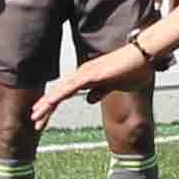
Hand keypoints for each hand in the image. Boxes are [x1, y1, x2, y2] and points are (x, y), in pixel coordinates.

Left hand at [32, 40, 154, 131]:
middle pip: (59, 94)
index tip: (43, 119)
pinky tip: (48, 104)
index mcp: (87, 78)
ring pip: (60, 91)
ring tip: (35, 117)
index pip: (65, 95)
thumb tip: (88, 100)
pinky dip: (58, 96)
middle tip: (35, 122)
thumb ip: (101, 91)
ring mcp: (85, 73)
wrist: (144, 56)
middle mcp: (82, 74)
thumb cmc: (133, 69)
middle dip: (45, 109)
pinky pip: (70, 88)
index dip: (53, 107)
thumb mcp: (115, 86)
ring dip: (47, 104)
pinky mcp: (91, 74)